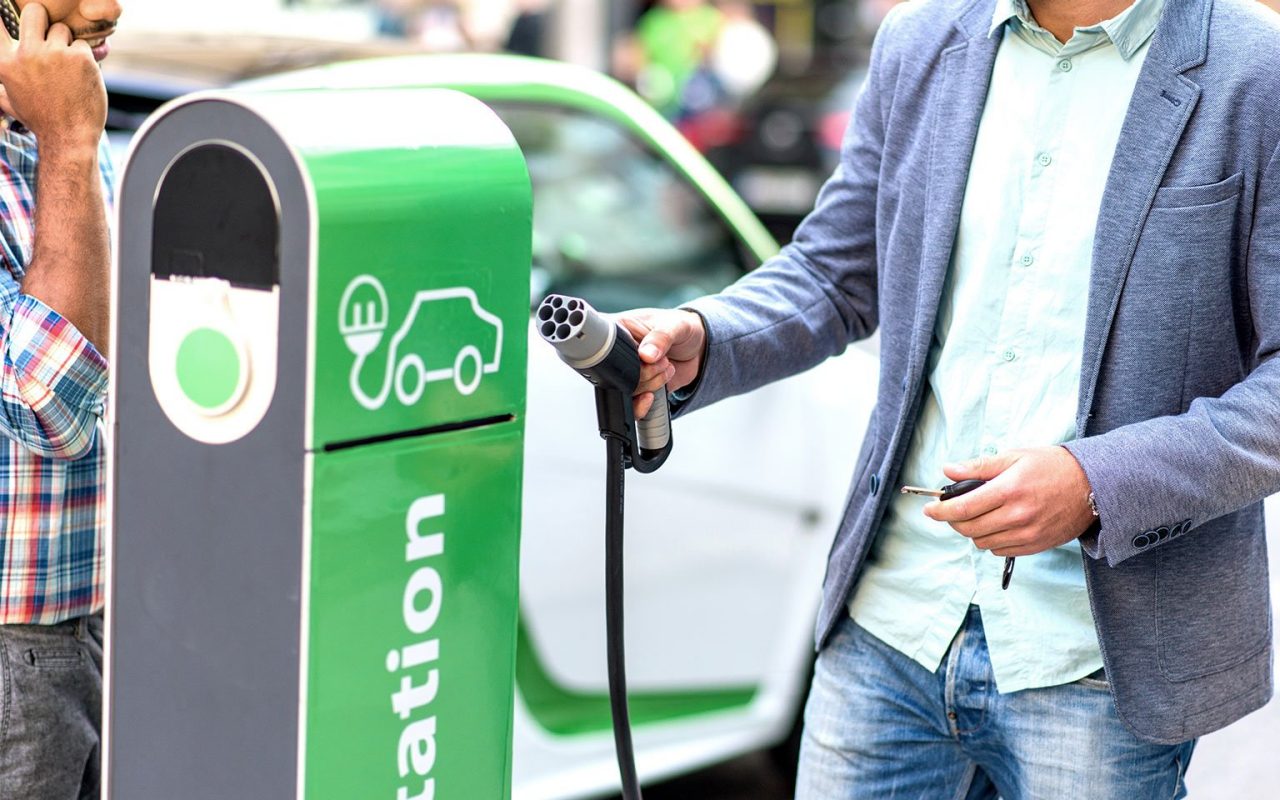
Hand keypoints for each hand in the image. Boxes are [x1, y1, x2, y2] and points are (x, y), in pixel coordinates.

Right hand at [0, 4, 105, 148]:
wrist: (69, 137)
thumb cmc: (41, 120)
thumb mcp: (11, 101)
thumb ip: (1, 86)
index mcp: (5, 62)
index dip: (1, 14)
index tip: (4, 6)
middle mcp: (26, 54)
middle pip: (35, 11)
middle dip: (43, 20)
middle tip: (50, 36)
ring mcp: (54, 54)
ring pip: (62, 29)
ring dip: (67, 44)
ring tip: (67, 69)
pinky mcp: (80, 57)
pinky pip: (82, 45)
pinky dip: (85, 58)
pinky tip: (81, 77)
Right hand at [617, 308, 705, 417]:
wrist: (698, 348)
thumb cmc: (682, 328)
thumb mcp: (676, 326)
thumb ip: (661, 337)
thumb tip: (645, 354)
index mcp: (618, 330)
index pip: (608, 347)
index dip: (627, 357)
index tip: (647, 356)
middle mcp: (617, 353)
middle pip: (615, 374)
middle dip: (645, 373)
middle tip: (664, 360)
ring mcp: (625, 373)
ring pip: (624, 391)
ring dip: (649, 386)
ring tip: (665, 369)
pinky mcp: (636, 389)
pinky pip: (631, 405)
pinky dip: (643, 405)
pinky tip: (654, 394)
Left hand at [923, 446, 1095, 556]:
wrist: (1093, 485)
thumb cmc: (1053, 466)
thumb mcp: (1015, 456)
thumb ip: (979, 466)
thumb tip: (948, 470)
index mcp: (1009, 490)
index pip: (963, 508)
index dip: (940, 510)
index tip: (929, 509)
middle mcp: (1017, 515)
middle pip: (969, 529)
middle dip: (953, 521)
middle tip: (952, 510)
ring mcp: (1028, 533)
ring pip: (983, 542)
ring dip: (972, 531)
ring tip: (978, 515)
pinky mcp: (1036, 545)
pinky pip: (1001, 550)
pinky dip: (991, 541)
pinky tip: (997, 526)